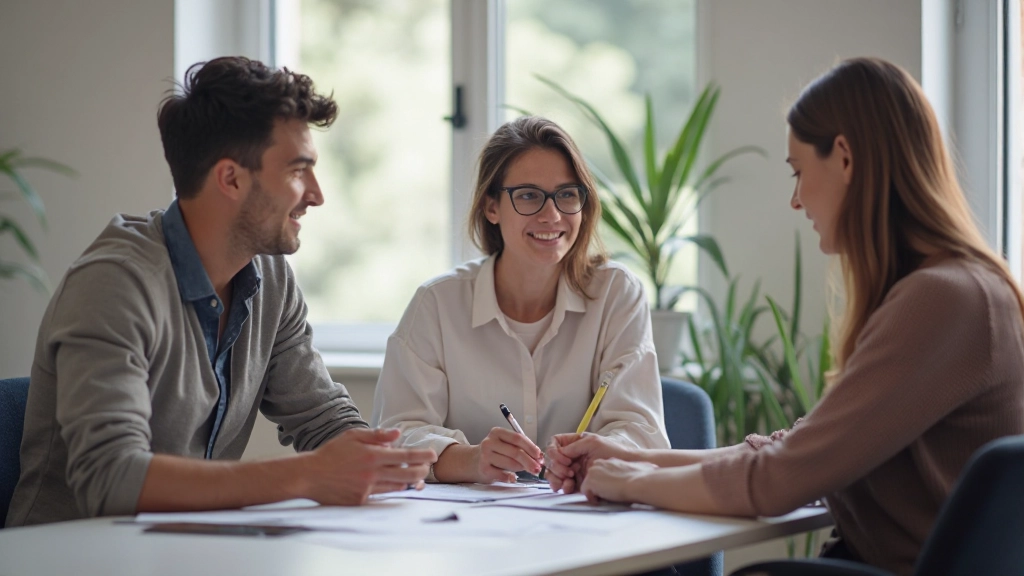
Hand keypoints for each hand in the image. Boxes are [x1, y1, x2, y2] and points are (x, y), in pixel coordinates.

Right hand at [301, 427, 434, 504]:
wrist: (310, 476)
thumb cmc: (331, 454)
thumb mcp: (352, 437)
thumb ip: (377, 435)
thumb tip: (397, 434)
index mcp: (372, 455)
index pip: (405, 455)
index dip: (422, 455)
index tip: (433, 455)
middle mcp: (372, 473)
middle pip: (408, 474)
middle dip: (422, 471)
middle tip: (428, 468)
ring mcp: (367, 488)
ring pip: (398, 486)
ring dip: (410, 481)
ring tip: (416, 477)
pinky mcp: (361, 500)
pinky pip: (383, 494)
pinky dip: (392, 488)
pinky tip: (396, 484)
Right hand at [476, 427, 543, 482]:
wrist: (473, 461)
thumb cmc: (495, 452)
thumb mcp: (504, 444)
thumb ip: (520, 447)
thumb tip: (538, 457)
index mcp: (497, 432)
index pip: (518, 438)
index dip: (531, 447)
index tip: (539, 455)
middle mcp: (489, 442)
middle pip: (515, 452)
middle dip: (529, 461)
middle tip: (538, 468)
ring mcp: (485, 455)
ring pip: (510, 463)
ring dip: (522, 468)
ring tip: (526, 470)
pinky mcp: (483, 468)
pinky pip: (502, 474)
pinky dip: (510, 477)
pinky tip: (513, 477)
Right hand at [549, 433, 636, 491]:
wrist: (626, 470)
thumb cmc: (614, 452)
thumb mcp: (593, 443)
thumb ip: (575, 446)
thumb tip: (560, 452)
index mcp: (575, 443)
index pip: (554, 443)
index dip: (555, 452)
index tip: (565, 459)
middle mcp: (572, 456)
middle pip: (551, 460)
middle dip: (556, 467)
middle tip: (568, 472)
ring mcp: (573, 469)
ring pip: (554, 473)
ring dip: (556, 478)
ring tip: (567, 482)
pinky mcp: (577, 482)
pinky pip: (563, 485)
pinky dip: (563, 487)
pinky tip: (569, 487)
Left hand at [580, 458, 656, 503]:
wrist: (638, 482)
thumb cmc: (642, 476)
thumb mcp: (635, 468)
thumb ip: (630, 470)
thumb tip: (648, 469)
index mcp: (609, 461)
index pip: (600, 472)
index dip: (604, 482)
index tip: (611, 488)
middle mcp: (599, 463)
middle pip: (592, 477)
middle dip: (597, 486)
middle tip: (607, 494)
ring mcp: (592, 472)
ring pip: (588, 484)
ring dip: (595, 492)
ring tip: (605, 497)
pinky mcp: (589, 481)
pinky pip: (584, 492)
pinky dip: (592, 497)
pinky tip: (602, 500)